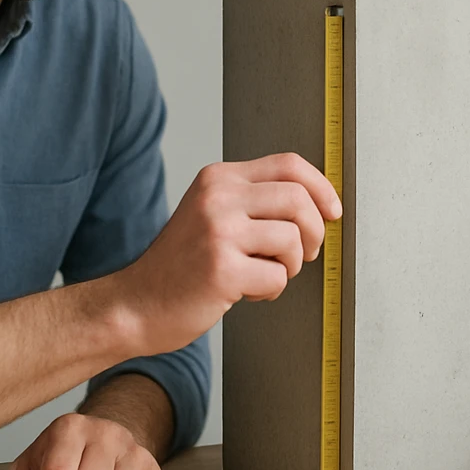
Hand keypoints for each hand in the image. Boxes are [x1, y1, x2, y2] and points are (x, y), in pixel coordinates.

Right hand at [117, 153, 340, 355]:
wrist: (137, 304)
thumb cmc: (183, 265)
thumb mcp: (212, 213)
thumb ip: (256, 201)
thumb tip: (320, 204)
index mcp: (219, 178)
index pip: (288, 164)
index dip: (321, 187)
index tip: (333, 211)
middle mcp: (217, 198)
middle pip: (298, 199)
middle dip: (314, 231)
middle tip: (305, 254)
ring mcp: (219, 232)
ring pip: (293, 240)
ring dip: (291, 266)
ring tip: (265, 274)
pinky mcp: (222, 270)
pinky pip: (278, 278)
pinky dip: (271, 291)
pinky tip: (246, 292)